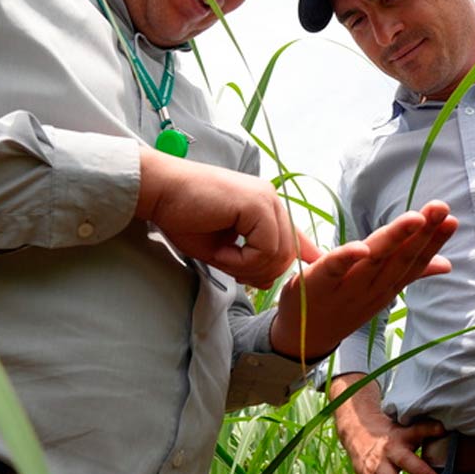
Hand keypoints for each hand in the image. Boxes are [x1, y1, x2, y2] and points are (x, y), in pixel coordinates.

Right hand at [135, 148, 318, 287]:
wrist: (160, 191)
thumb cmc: (183, 217)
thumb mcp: (223, 248)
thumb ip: (248, 262)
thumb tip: (269, 281)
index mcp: (264, 206)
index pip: (294, 234)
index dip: (306, 252)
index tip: (314, 263)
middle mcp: (270, 199)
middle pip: (288, 252)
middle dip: (263, 273)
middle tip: (235, 273)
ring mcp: (266, 199)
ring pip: (279, 254)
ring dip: (248, 268)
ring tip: (222, 259)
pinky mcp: (257, 204)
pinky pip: (265, 249)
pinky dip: (242, 261)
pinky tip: (221, 253)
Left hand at [269, 200, 457, 359]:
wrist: (304, 338)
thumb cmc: (343, 305)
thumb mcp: (380, 290)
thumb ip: (412, 274)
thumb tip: (447, 264)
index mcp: (387, 287)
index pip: (415, 262)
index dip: (434, 242)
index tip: (452, 219)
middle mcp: (372, 289)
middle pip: (401, 258)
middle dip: (423, 233)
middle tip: (441, 208)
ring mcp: (346, 289)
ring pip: (375, 260)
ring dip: (396, 238)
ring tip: (416, 217)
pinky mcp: (317, 285)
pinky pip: (334, 269)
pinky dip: (347, 258)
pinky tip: (362, 246)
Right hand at [331, 375, 444, 473]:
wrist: (357, 433)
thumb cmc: (390, 433)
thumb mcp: (406, 428)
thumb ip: (425, 430)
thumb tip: (445, 429)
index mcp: (399, 436)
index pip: (416, 431)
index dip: (429, 430)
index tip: (442, 432)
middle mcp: (387, 452)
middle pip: (403, 462)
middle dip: (418, 473)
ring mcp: (376, 467)